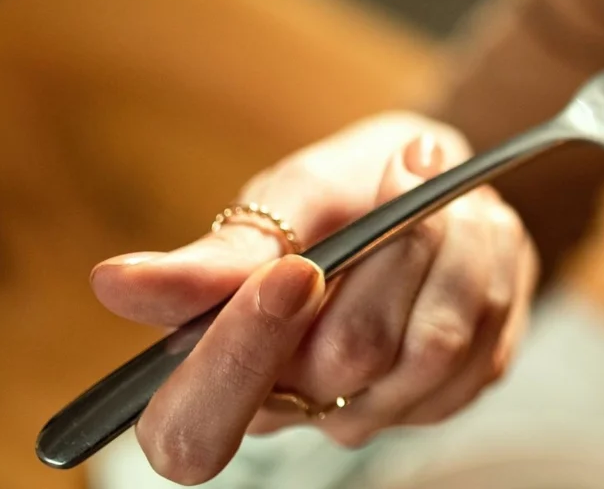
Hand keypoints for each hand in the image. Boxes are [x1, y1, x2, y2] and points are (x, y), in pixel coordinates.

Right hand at [89, 112, 536, 483]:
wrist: (436, 180)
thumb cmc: (342, 191)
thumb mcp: (282, 199)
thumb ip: (220, 255)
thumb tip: (116, 284)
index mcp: (218, 367)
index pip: (192, 431)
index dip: (237, 360)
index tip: (292, 270)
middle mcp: (295, 405)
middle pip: (347, 361)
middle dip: (390, 252)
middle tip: (402, 172)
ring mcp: (376, 409)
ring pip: (432, 347)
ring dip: (451, 248)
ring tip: (445, 197)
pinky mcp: (448, 395)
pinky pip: (484, 340)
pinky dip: (487, 266)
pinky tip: (470, 236)